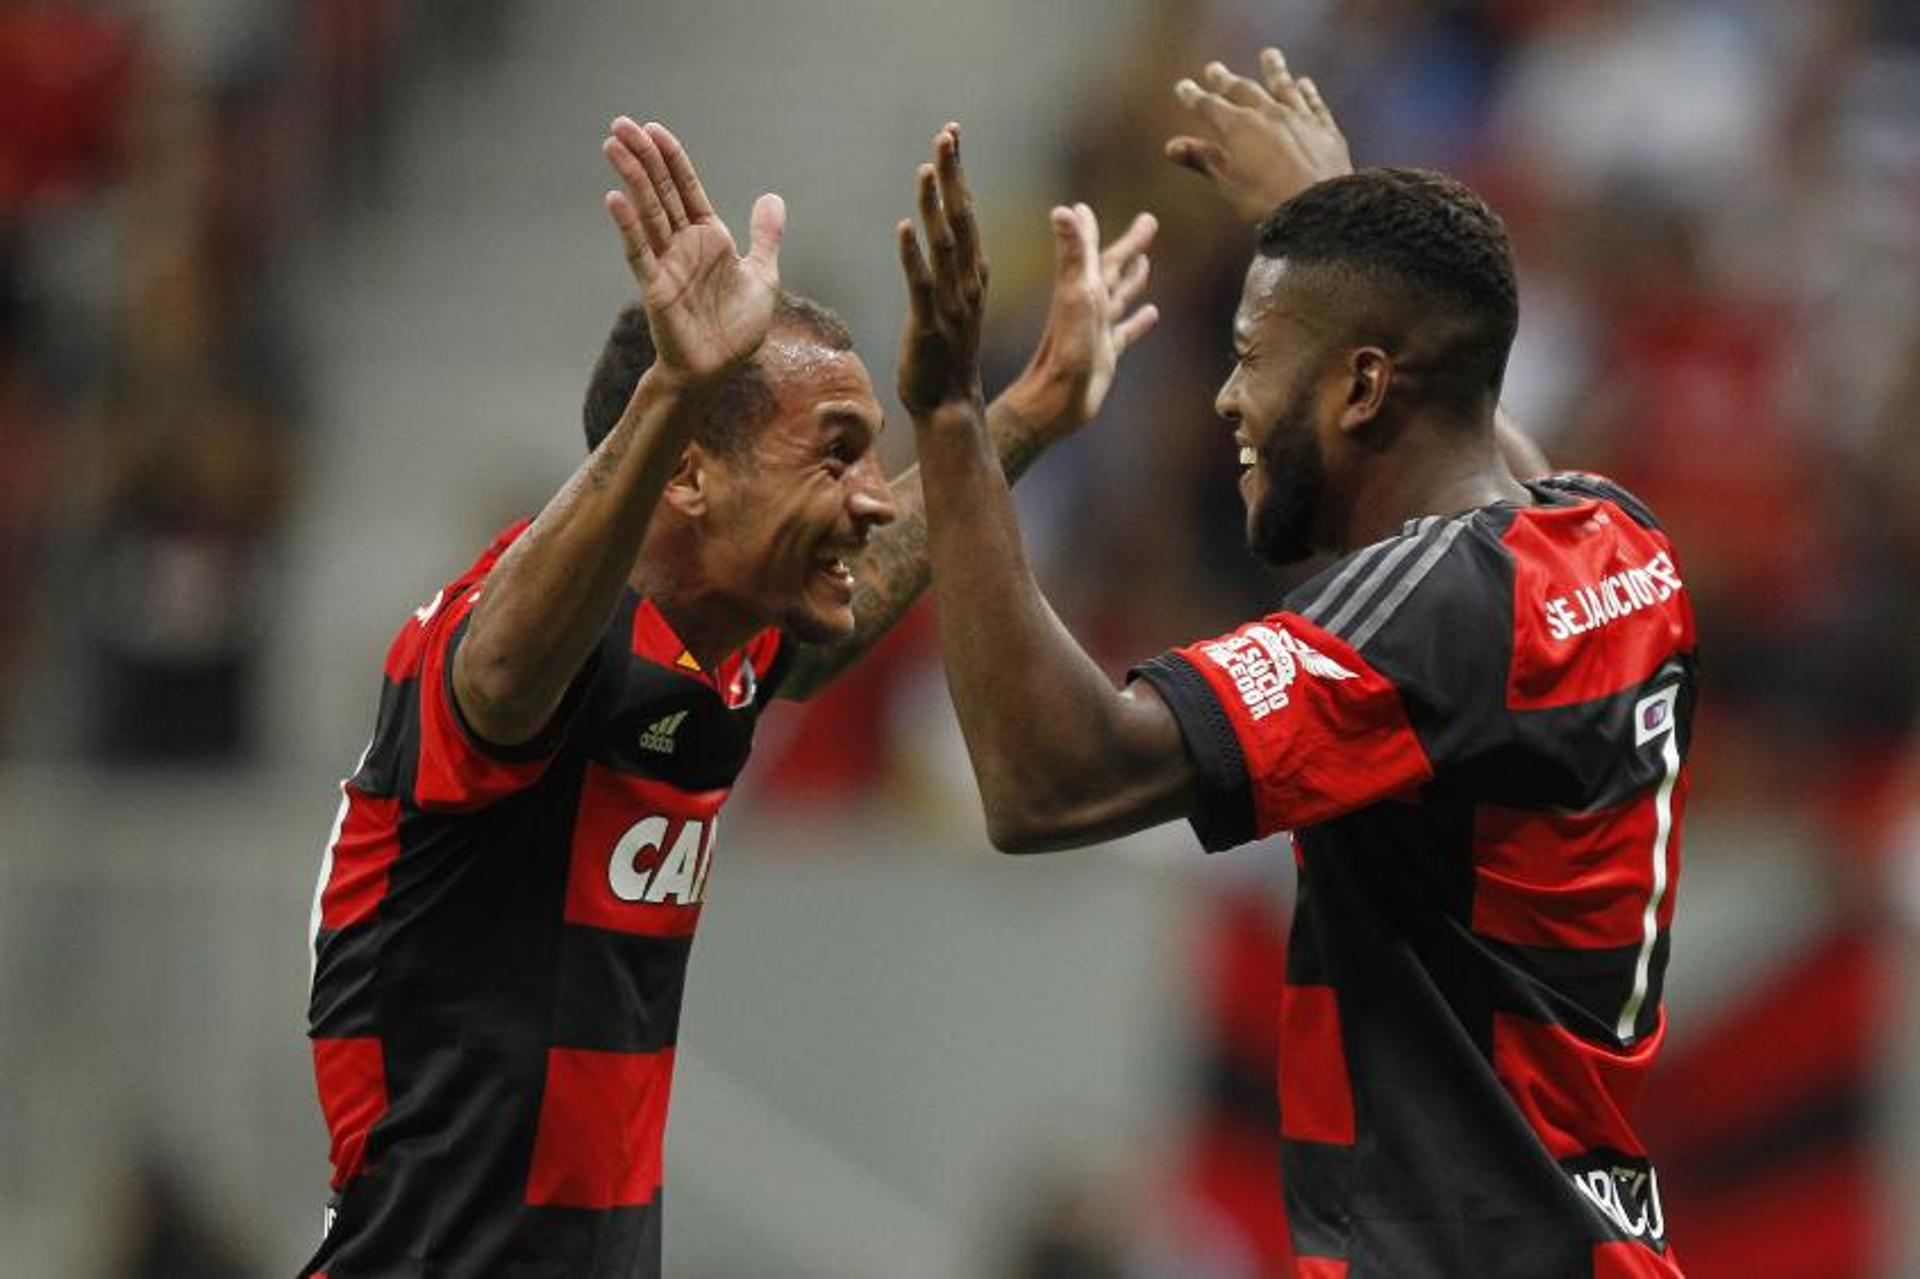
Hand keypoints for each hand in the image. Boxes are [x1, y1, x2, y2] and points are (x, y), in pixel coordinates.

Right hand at [602, 117, 783, 380]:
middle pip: (660, 191)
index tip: (654, 129)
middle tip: (621, 124)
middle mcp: (684, 244)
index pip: (686, 188)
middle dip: (643, 157)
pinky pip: (639, 252)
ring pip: (647, 212)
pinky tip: (615, 199)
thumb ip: (765, 236)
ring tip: (612, 145)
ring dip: (631, 179)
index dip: (672, 159)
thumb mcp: (763, 276)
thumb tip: (771, 197)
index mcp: (709, 237)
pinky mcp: (655, 286)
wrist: (719, 369)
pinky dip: (628, 226)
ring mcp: (667, 263)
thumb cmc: (737, 328)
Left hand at [896, 123, 987, 417]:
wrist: (949, 408)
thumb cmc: (945, 358)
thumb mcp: (951, 306)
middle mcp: (968, 283)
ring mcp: (951, 305)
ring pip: (945, 246)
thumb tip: (936, 238)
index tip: (951, 136)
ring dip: (935, 207)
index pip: (966, 213)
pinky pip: (921, 286)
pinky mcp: (929, 326)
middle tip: (946, 134)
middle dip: (954, 175)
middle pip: (962, 219)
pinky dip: (913, 257)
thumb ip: (946, 271)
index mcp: (973, 275)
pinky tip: (903, 228)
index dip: (958, 174)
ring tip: (926, 169)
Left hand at [1005, 205, 1159, 440]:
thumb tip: (1065, 209)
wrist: (1057, 401)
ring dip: (1133, 279)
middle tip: (1149, 221)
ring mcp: (1098, 330)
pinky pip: (1127, 332)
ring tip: (1147, 261)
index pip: (1088, 251)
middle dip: (1129, 246)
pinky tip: (1152, 314)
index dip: (1088, 230)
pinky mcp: (1106, 355)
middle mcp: (1089, 306)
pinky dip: (1139, 322)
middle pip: (1112, 269)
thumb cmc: (1066, 350)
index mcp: (1082, 288)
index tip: (1083, 207)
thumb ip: (1074, 253)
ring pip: (1120, 297)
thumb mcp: (1074, 295)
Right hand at [1166, 48, 1352, 223]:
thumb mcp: (1228, 183)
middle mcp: (1268, 113)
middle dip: (1226, 79)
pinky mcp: (1324, 127)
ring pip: (1283, 86)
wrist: (1317, 208)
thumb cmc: (1265, 201)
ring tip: (1268, 54)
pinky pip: (1313, 102)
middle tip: (1214, 68)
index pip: (1209, 106)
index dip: (1194, 96)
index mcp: (1238, 127)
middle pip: (1243, 89)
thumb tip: (1171, 146)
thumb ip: (1202, 160)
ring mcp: (1298, 117)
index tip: (1183, 86)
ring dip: (1273, 70)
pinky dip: (1307, 90)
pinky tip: (1304, 82)